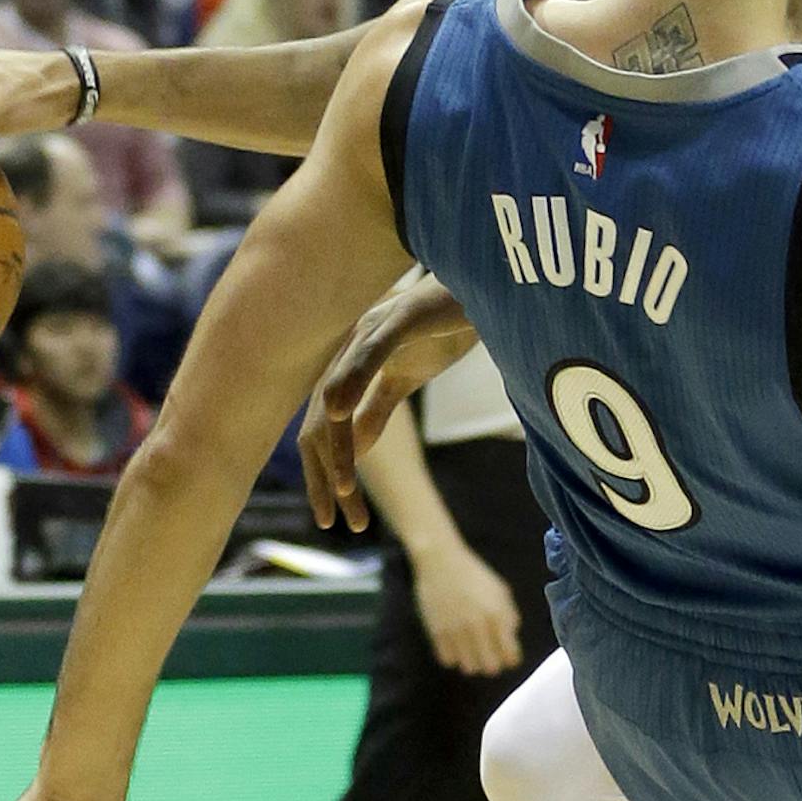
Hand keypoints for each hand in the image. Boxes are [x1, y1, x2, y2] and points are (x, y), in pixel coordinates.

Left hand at [300, 276, 478, 531]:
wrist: (483, 280)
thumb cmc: (444, 324)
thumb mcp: (407, 377)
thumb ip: (377, 408)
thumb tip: (355, 447)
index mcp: (351, 366)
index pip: (322, 430)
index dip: (323, 476)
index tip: (333, 519)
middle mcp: (350, 349)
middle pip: (318, 421)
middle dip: (323, 477)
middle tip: (333, 521)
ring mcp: (372, 332)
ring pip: (339, 396)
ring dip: (338, 448)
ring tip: (344, 489)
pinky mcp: (399, 317)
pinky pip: (368, 354)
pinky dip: (350, 383)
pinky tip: (337, 412)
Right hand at [411, 543, 522, 675]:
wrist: (441, 562)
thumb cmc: (475, 575)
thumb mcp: (501, 591)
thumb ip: (509, 616)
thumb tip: (511, 638)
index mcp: (497, 616)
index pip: (510, 655)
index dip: (511, 659)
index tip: (508, 656)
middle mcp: (478, 627)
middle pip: (490, 667)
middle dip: (493, 665)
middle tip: (490, 656)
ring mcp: (456, 632)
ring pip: (469, 668)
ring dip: (473, 662)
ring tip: (472, 652)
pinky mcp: (437, 633)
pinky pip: (448, 660)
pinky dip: (453, 657)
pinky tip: (456, 646)